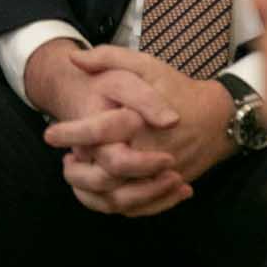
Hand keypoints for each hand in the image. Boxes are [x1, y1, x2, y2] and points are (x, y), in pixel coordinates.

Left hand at [43, 47, 236, 216]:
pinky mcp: (167, 188)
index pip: (99, 131)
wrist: (217, 117)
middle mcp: (150, 151)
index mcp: (140, 120)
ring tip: (77, 175)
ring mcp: (161, 175)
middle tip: (65, 161)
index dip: (71, 133)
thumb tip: (74, 59)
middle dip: (77, 172)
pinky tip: (98, 190)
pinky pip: (137, 208)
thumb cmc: (177, 88)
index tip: (49, 135)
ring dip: (91, 192)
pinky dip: (112, 205)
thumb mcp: (145, 64)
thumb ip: (108, 57)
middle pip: (106, 174)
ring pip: (118, 199)